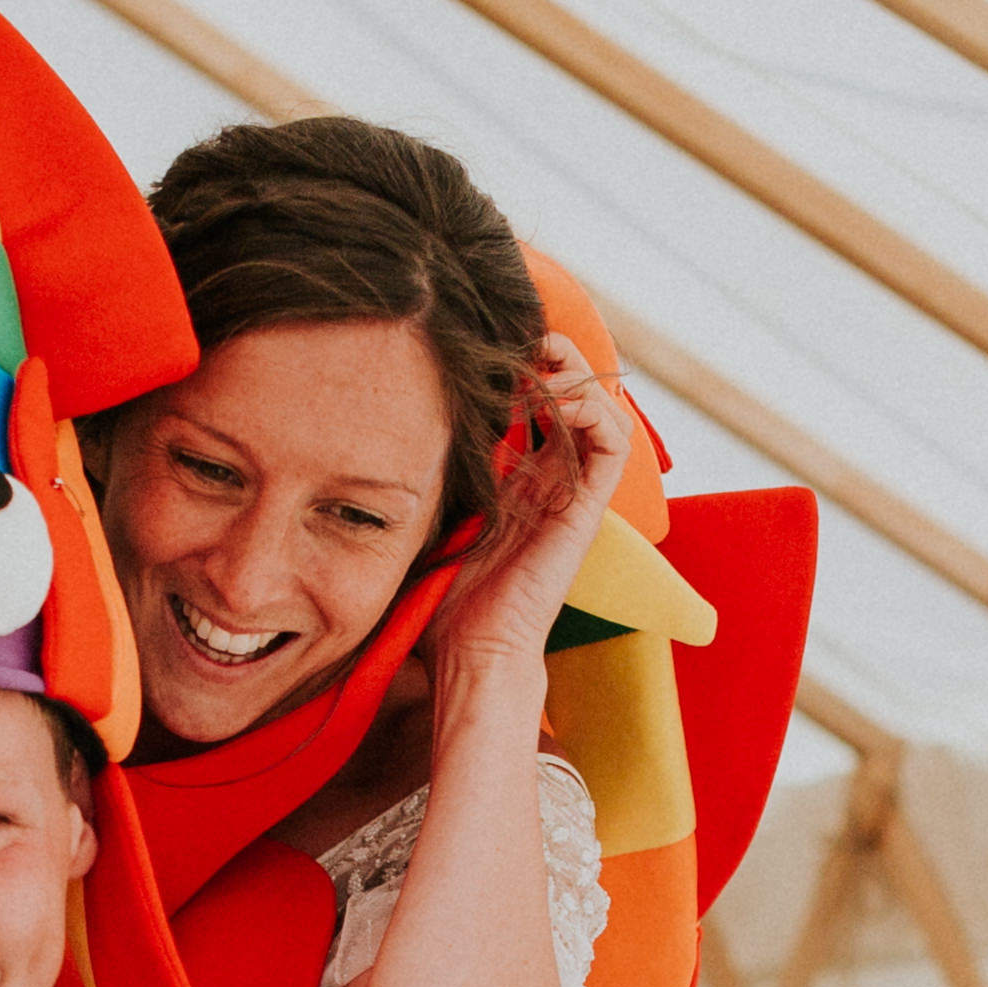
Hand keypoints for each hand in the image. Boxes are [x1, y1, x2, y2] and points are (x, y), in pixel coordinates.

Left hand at [421, 337, 624, 742]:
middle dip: (553, 354)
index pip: (541, 400)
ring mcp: (575, 491)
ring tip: (538, 358)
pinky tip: (551, 396)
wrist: (470, 650)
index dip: (522, 362)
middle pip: (577, 392)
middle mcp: (555, 478)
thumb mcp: (425, 514)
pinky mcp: (589, 508)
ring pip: (604, 406)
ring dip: (576, 372)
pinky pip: (613, 440)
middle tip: (516, 336)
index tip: (484, 342)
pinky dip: (591, 406)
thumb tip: (373, 424)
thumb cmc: (441, 597)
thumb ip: (423, 471)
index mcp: (522, 478)